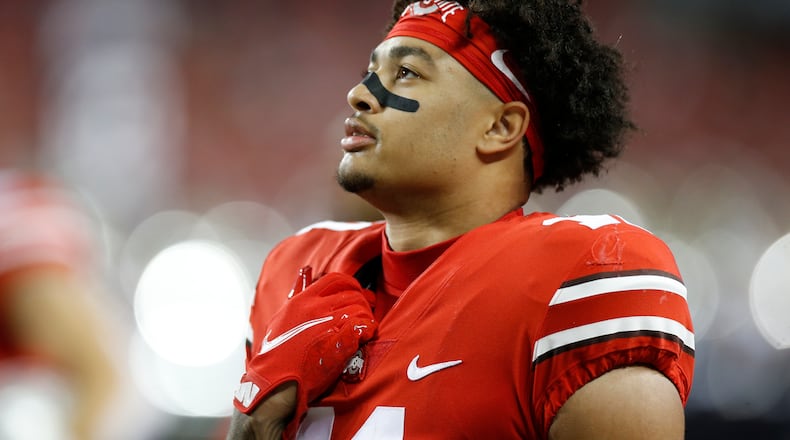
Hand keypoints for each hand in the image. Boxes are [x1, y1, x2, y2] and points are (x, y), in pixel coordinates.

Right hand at [233, 272, 376, 428]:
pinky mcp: (341, 343)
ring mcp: (330, 324)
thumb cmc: (275, 352)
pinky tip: (365, 335)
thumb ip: (297, 292)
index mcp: (303, 300)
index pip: (335, 279)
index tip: (354, 292)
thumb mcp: (282, 316)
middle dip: (363, 300)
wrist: (276, 380)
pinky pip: (364, 326)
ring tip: (364, 326)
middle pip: (352, 293)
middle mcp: (317, 308)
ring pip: (360, 308)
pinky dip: (369, 329)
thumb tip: (305, 272)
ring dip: (366, 316)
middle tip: (366, 309)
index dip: (350, 284)